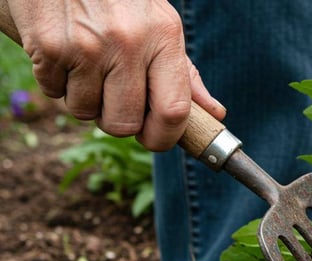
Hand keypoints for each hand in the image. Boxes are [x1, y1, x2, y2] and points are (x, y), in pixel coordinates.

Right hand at [7, 0, 224, 150]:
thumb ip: (184, 72)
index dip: (163, 137)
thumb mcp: (160, 23)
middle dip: (118, 121)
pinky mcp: (48, 45)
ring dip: (85, 100)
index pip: (173, 111)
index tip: (155, 138)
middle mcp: (127, 42)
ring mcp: (86, 45)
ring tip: (88, 67)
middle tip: (115, 100)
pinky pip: (54, 92)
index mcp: (163, 36)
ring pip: (85, 112)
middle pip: (124, 124)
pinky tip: (65, 53)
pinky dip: (57, 82)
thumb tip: (213, 114)